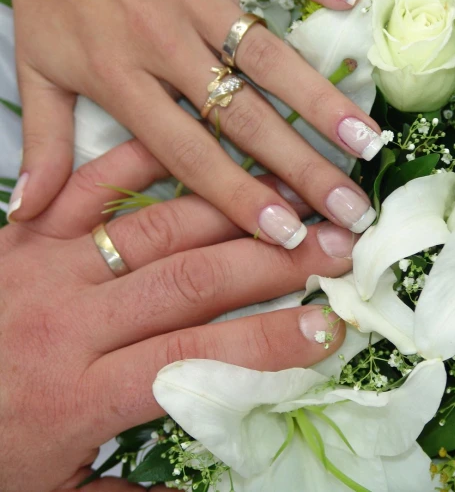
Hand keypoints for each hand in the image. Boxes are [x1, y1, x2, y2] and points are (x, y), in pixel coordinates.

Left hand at [0, 139, 353, 490]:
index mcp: (77, 396)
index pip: (194, 358)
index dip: (268, 342)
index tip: (329, 327)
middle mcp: (68, 321)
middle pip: (193, 280)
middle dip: (276, 260)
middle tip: (338, 244)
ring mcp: (44, 265)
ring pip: (158, 226)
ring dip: (234, 209)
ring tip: (293, 198)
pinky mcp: (23, 232)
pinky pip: (91, 183)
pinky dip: (146, 159)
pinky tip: (199, 145)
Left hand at [4, 0, 380, 247]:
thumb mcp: (37, 68)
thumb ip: (43, 143)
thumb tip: (30, 214)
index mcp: (123, 79)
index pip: (190, 155)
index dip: (240, 198)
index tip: (286, 235)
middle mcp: (166, 45)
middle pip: (246, 118)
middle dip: (302, 167)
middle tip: (350, 207)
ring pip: (268, 57)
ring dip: (321, 99)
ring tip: (367, 139)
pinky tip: (355, 1)